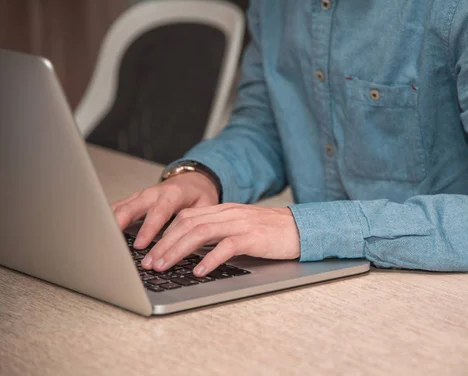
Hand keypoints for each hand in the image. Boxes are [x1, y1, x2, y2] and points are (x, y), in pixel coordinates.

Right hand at [111, 172, 218, 248]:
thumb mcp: (205, 207)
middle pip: (131, 207)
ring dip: (109, 223)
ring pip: (119, 207)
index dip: (148, 228)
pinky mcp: (133, 200)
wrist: (194, 180)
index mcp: (173, 194)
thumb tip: (188, 243)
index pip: (158, 212)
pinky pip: (117, 208)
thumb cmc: (199, 195)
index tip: (140, 244)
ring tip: (100, 241)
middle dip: (120, 225)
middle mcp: (153, 192)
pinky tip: (101, 233)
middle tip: (112, 243)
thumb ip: (196, 221)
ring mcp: (140, 195)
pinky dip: (107, 220)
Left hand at [140, 204, 300, 276]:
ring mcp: (241, 224)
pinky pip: (227, 246)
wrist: (303, 228)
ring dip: (178, 250)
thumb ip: (219, 233)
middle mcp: (229, 214)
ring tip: (165, 265)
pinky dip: (210, 258)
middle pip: (187, 224)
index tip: (150, 251)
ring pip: (200, 233)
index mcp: (224, 210)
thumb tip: (192, 250)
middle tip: (150, 263)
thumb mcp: (241, 228)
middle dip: (164, 244)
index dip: (164, 233)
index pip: (186, 217)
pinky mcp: (254, 237)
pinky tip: (199, 270)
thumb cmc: (272, 233)